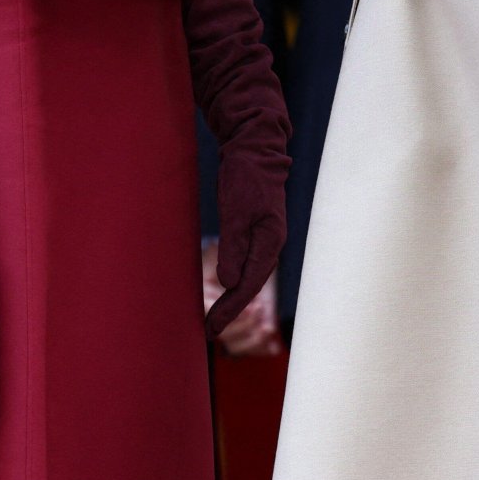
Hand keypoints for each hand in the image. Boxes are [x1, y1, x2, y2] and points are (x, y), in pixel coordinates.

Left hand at [205, 146, 287, 338]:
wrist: (253, 147)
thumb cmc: (245, 176)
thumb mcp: (236, 210)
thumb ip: (234, 246)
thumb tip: (230, 284)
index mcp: (270, 240)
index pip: (249, 283)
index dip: (230, 308)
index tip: (211, 327)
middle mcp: (270, 243)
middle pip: (250, 285)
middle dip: (230, 310)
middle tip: (208, 332)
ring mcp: (264, 237)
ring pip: (248, 276)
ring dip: (231, 298)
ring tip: (213, 319)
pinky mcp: (254, 231)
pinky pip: (244, 263)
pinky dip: (232, 279)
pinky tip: (223, 288)